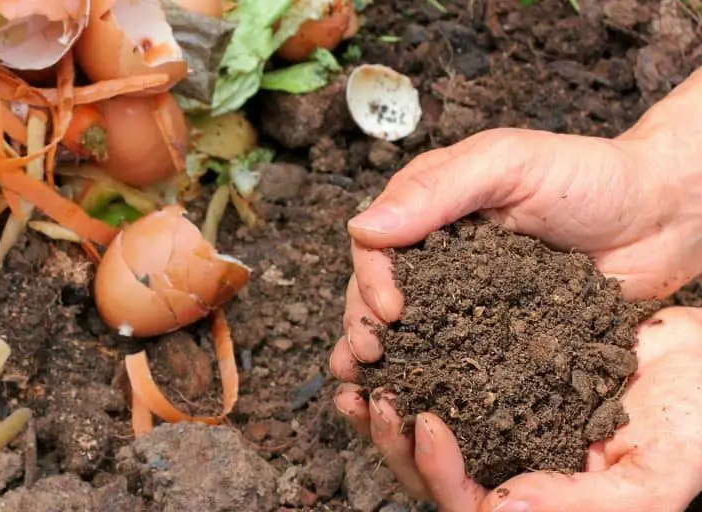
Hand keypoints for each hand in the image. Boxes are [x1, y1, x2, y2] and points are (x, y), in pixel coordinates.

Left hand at [331, 306, 701, 511]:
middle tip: (375, 396)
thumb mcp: (654, 475)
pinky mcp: (492, 376)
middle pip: (428, 471)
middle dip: (392, 439)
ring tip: (359, 371)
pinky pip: (439, 375)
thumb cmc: (693, 421)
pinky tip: (391, 335)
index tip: (426, 422)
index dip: (438, 473)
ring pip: (423, 425)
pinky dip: (411, 358)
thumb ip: (584, 505)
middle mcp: (508, 465)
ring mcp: (497, 421)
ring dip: (387, 402)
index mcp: (539, 500)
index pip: (467, 504)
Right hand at [332, 124, 701, 369]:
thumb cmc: (589, 176)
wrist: (662, 218)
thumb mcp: (508, 164)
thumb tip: (362, 227)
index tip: (389, 311)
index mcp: (429, 210)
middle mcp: (438, 256)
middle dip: (364, 326)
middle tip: (370, 358)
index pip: (375, 246)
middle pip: (379, 293)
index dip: (370, 279)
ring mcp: (466, 299)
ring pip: (410, 331)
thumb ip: (438, 190)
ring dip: (385, 361)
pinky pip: (457, 359)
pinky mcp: (496, 336)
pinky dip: (432, 381)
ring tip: (369, 391)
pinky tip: (416, 404)